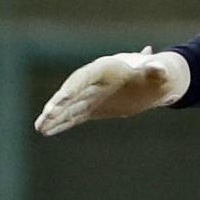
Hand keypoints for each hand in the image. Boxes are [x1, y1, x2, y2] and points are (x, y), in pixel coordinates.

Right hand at [34, 47, 190, 135]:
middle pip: (71, 92)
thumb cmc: (158, 74)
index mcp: (106, 68)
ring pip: (69, 106)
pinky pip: (74, 116)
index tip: (62, 99)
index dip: (73, 87)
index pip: (84, 77)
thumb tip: (158, 67)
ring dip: (54, 117)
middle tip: (46, 115)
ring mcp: (91, 94)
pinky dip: (61, 123)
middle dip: (58, 104)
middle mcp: (93, 81)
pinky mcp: (93, 107)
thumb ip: (157, 69)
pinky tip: (46, 131)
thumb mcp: (160, 72)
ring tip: (39, 128)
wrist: (156, 82)